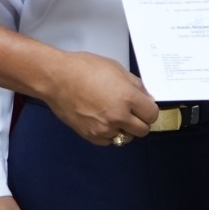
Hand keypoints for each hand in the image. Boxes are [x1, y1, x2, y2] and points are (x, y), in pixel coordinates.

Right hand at [42, 50, 159, 145]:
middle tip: (132, 113)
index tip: (144, 108)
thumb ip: (135, 85)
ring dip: (124, 129)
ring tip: (113, 115)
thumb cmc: (84, 68)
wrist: (57, 78)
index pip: (152, 115)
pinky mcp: (91, 135)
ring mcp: (104, 128)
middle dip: (140, 121)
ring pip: (125, 137)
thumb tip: (146, 98)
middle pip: (143, 130)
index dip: (149, 110)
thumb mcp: (116, 68)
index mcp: (127, 98)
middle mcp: (118, 116)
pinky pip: (108, 141)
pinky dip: (109, 133)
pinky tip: (101, 120)